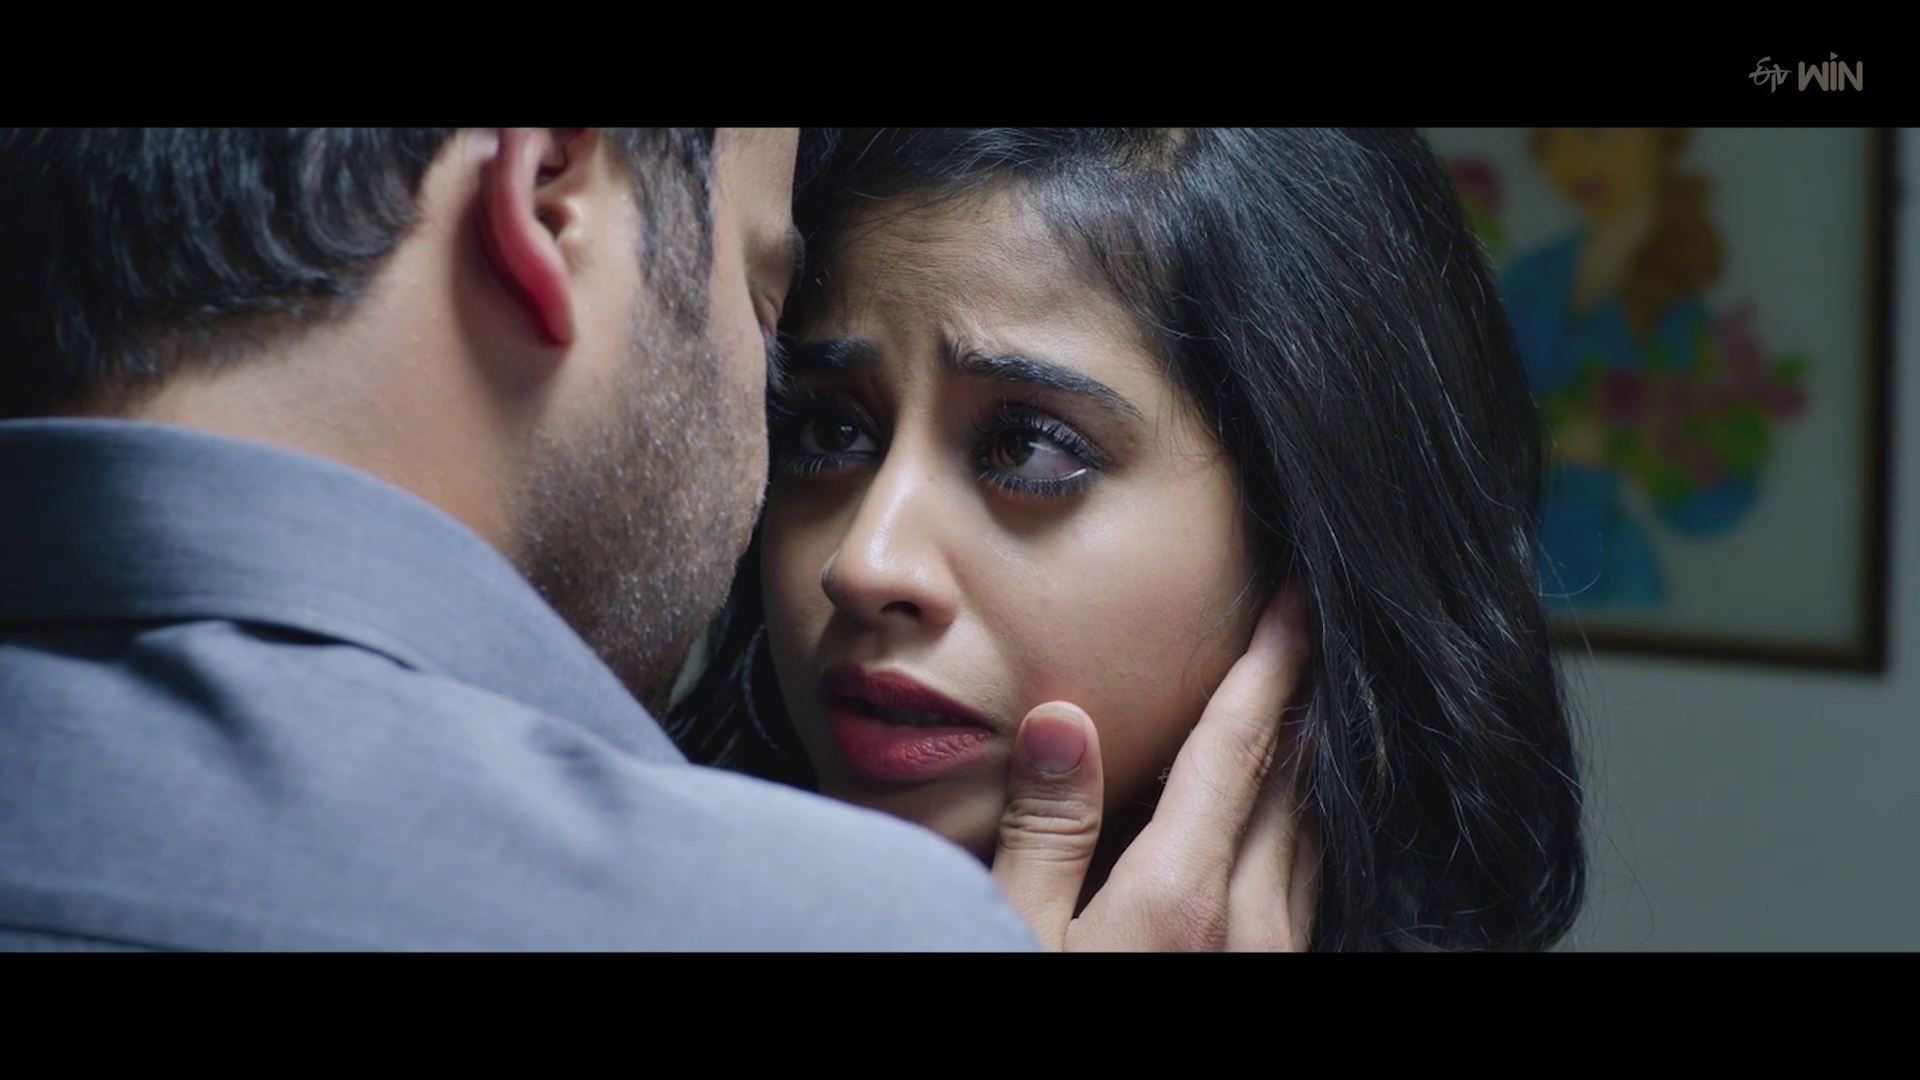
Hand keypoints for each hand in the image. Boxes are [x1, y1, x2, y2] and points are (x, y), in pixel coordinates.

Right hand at [990, 583, 1318, 950]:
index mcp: (1182, 894)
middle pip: (1288, 781)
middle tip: (1291, 633)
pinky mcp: (1276, 980)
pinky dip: (1291, 830)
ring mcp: (1274, 961)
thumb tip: (1062, 721)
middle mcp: (1251, 925)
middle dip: (1291, 700)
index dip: (1270, 663)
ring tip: (1286, 707)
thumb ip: (1044, 834)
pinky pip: (1303, 886)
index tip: (1293, 598)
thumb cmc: (1035, 1015)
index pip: (1238, 749)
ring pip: (1306, 834)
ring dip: (1296, 766)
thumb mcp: (1015, 928)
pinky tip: (1266, 819)